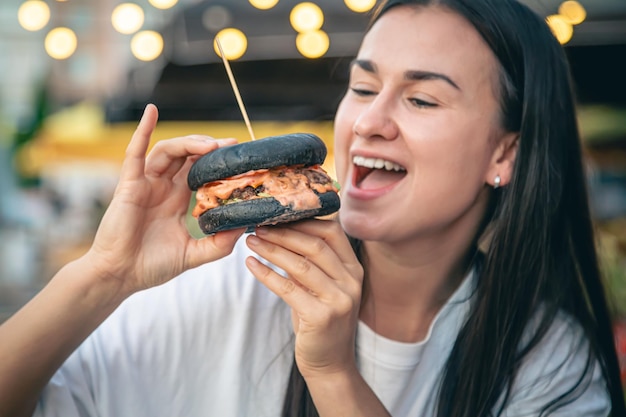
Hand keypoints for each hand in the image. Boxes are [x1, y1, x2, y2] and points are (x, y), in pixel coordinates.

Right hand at [85, 104, 245, 294]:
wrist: (120, 276)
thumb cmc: (151, 266)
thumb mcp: (194, 254)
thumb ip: (219, 243)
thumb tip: (245, 227)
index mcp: (176, 201)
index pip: (200, 173)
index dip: (217, 164)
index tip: (240, 159)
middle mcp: (162, 188)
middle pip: (188, 157)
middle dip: (209, 148)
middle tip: (232, 145)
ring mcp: (145, 184)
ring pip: (168, 151)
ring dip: (189, 143)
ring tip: (210, 145)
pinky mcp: (129, 184)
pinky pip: (134, 152)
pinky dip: (142, 130)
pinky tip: (151, 111)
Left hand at [245, 220, 363, 377]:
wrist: (329, 363)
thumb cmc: (320, 320)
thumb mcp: (321, 287)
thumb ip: (310, 262)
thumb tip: (281, 230)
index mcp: (353, 269)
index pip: (332, 232)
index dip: (304, 221)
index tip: (278, 216)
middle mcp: (351, 281)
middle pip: (314, 245)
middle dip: (283, 233)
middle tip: (259, 226)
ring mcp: (340, 299)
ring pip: (300, 265)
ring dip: (271, 250)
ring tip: (251, 241)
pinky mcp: (322, 316)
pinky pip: (288, 289)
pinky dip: (266, 274)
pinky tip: (251, 265)